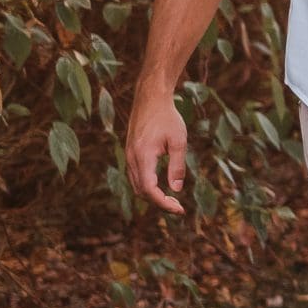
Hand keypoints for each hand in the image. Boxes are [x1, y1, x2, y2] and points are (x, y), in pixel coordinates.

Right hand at [125, 93, 188, 214]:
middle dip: (159, 203)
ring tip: (172, 199)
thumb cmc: (167, 117)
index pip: (149, 190)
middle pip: (141, 192)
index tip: (179, 210)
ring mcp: (128, 156)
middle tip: (179, 207)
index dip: (163, 204)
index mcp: (143, 156)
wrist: (150, 98)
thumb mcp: (178, 141)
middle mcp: (131, 158)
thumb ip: (177, 166)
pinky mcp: (130, 153)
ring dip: (152, 196)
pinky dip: (147, 186)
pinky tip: (161, 185)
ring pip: (136, 186)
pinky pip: (135, 177)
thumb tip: (176, 190)